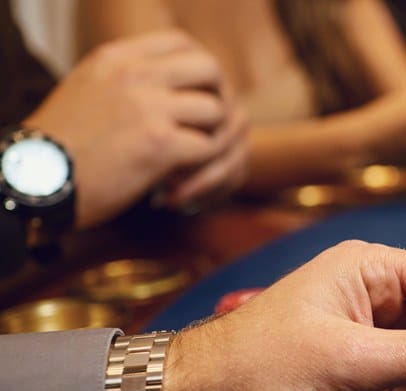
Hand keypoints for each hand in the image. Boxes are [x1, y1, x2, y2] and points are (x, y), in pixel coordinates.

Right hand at [22, 30, 247, 228]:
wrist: (36, 181)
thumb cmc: (60, 147)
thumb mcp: (86, 89)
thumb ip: (124, 79)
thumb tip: (166, 82)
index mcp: (116, 58)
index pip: (182, 42)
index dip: (201, 69)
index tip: (200, 93)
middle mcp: (134, 75)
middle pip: (210, 69)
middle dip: (219, 98)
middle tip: (209, 128)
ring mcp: (149, 107)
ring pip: (216, 111)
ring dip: (212, 139)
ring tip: (192, 159)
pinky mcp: (159, 143)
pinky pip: (208, 148)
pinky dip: (202, 169)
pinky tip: (179, 183)